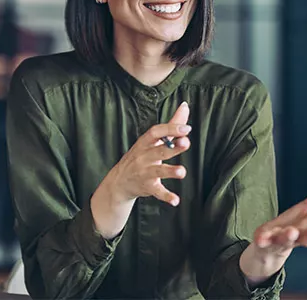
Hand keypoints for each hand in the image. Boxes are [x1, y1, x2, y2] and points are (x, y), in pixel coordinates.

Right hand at [92, 103, 192, 235]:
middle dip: (172, 147)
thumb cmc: (141, 156)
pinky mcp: (147, 187)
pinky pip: (157, 192)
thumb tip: (185, 105)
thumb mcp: (152, 140)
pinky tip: (176, 201)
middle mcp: (143, 157)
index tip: (187, 128)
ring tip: (182, 172)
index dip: (170, 129)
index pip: (156, 132)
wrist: (119, 182)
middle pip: (158, 150)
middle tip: (186, 143)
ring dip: (170, 172)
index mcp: (145, 142)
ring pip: (158, 171)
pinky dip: (166, 196)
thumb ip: (171, 124)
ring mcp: (145, 172)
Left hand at [239, 170, 306, 284]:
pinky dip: (262, 240)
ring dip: (290, 236)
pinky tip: (260, 238)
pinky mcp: (265, 241)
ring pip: (287, 240)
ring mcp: (282, 240)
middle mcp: (299, 237)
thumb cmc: (296, 225)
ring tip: (291, 232)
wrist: (271, 247)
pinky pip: (263, 241)